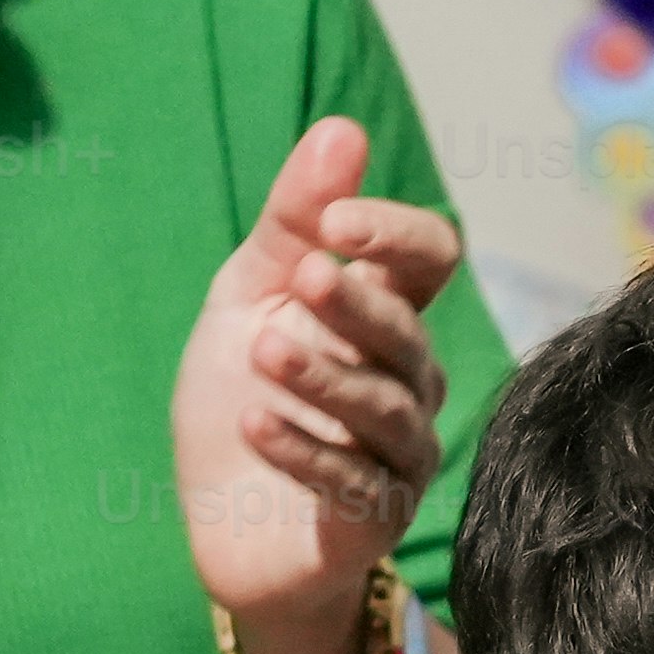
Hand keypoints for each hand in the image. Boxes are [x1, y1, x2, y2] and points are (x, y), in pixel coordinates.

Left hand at [174, 115, 459, 653]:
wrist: (222, 525)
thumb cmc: (241, 399)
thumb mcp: (247, 298)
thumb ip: (293, 221)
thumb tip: (341, 128)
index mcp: (383, 316)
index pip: (430, 259)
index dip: (395, 234)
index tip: (336, 220)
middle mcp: (407, 381)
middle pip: (408, 332)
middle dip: (357, 302)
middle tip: (303, 277)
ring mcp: (399, 453)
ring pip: (385, 407)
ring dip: (325, 377)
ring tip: (261, 356)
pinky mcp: (375, 517)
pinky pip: (354, 480)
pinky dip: (303, 450)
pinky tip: (254, 425)